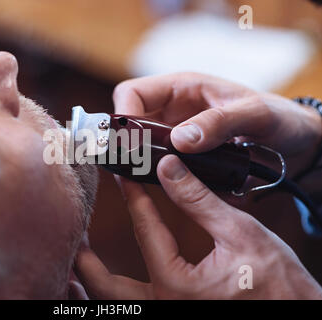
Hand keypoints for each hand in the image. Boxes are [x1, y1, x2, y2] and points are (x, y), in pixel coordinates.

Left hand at [74, 156, 321, 298]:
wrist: (300, 315)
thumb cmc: (279, 283)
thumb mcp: (240, 234)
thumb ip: (198, 200)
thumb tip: (169, 167)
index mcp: (176, 285)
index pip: (144, 231)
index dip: (133, 198)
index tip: (122, 176)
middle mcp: (163, 308)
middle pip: (105, 288)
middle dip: (85, 261)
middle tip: (77, 236)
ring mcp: (167, 317)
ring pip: (114, 305)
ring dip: (92, 284)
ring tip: (82, 261)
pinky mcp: (176, 317)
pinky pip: (132, 308)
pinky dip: (114, 296)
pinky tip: (110, 283)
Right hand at [111, 73, 321, 177]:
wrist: (294, 143)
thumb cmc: (277, 117)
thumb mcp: (254, 114)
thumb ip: (219, 123)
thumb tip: (180, 141)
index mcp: (182, 88)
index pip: (133, 93)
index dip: (123, 113)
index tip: (128, 140)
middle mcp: (173, 112)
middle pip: (130, 123)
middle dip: (127, 143)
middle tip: (132, 166)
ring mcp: (176, 136)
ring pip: (140, 147)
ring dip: (139, 162)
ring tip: (144, 179)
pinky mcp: (183, 158)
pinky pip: (159, 166)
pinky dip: (156, 176)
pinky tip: (163, 187)